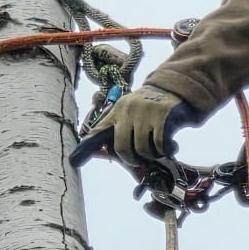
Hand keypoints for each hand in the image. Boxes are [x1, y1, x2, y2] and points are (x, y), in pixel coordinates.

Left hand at [71, 83, 198, 166]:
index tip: (73, 161)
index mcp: (117, 111)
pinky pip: (159, 145)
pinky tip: (171, 148)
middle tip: (141, 159)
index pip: (98, 132)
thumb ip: (120, 131)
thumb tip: (111, 154)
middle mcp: (127, 110)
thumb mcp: (131, 114)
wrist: (175, 89)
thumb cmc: (150, 109)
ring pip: (142, 149)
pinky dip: (167, 151)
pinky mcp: (162, 115)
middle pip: (121, 148)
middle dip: (131, 159)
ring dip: (152, 156)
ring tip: (159, 150)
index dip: (85, 148)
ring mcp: (144, 112)